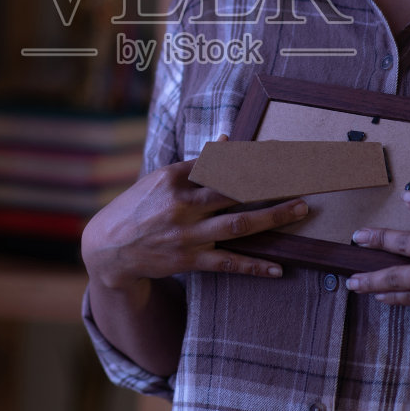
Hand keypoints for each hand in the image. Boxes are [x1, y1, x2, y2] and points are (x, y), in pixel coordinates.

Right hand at [82, 145, 309, 291]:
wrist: (107, 248)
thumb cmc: (139, 207)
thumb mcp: (161, 178)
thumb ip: (196, 164)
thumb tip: (227, 141)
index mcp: (174, 177)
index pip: (221, 162)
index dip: (253, 156)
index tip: (280, 150)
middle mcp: (182, 204)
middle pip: (234, 189)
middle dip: (270, 181)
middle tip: (302, 175)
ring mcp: (186, 234)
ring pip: (237, 225)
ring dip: (272, 217)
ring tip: (300, 209)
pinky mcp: (188, 260)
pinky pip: (227, 263)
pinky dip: (253, 266)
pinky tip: (278, 268)